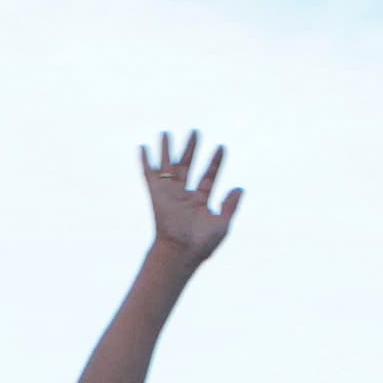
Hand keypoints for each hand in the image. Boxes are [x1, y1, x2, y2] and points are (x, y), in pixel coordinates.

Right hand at [141, 132, 241, 263]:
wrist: (180, 251)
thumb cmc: (202, 243)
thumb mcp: (223, 223)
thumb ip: (231, 205)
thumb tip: (240, 188)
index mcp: (200, 202)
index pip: (209, 177)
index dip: (216, 162)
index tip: (221, 147)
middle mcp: (184, 196)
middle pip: (188, 166)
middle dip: (191, 149)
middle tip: (195, 132)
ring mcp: (170, 195)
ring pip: (168, 167)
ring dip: (167, 150)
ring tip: (165, 133)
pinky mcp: (156, 195)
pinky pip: (149, 175)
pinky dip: (145, 162)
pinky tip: (142, 148)